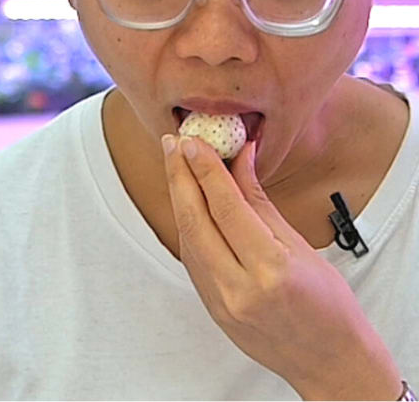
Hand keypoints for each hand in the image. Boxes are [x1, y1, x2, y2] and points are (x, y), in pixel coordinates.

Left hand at [161, 135, 400, 399]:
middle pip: (195, 221)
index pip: (226, 208)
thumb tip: (240, 159)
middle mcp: (238, 287)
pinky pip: (192, 258)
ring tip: (175, 165)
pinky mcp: (210, 308)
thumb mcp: (301, 247)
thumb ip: (261, 203)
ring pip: (187, 238)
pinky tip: (187, 203)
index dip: (205, 170)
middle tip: (173, 143)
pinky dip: (188, 226)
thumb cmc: (328, 305)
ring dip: (179, 198)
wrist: (329, 361)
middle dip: (179, 177)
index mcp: (270, 270)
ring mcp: (219, 301)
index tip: (192, 141)